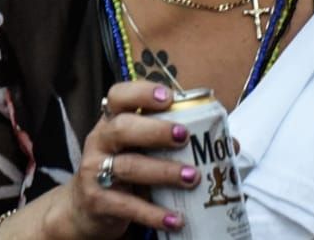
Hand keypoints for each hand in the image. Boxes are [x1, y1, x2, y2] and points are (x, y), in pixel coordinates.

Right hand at [38, 80, 201, 238]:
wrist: (85, 210)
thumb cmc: (122, 173)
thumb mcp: (140, 152)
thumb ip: (174, 144)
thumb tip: (229, 144)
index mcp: (111, 122)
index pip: (118, 96)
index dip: (141, 93)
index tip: (168, 97)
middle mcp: (100, 141)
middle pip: (122, 128)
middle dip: (155, 130)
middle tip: (183, 136)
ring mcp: (94, 171)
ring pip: (128, 167)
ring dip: (163, 171)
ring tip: (192, 177)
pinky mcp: (97, 201)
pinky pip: (127, 205)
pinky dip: (154, 213)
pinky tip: (177, 219)